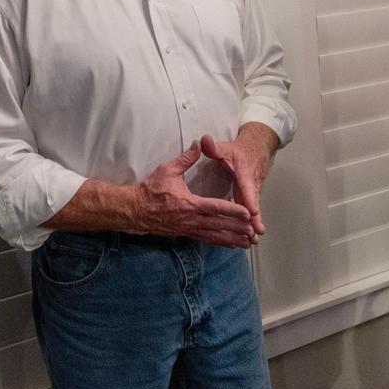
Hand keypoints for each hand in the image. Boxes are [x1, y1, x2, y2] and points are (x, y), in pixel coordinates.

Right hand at [132, 141, 256, 247]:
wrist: (135, 210)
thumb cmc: (150, 190)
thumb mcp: (167, 170)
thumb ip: (185, 158)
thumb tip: (199, 143)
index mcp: (189, 204)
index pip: (215, 208)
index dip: (232, 211)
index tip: (247, 214)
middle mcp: (191, 220)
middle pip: (219, 226)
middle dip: (237, 229)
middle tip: (253, 232)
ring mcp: (188, 229)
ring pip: (214, 236)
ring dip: (231, 240)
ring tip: (247, 243)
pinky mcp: (186, 233)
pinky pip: (206, 240)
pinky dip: (219, 243)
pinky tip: (230, 245)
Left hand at [200, 123, 278, 239]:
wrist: (257, 149)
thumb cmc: (239, 150)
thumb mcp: (225, 147)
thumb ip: (213, 147)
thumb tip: (203, 140)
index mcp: (244, 172)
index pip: (247, 186)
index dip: (250, 199)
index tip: (252, 211)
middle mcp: (251, 183)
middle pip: (254, 202)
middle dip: (255, 218)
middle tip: (256, 233)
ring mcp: (253, 191)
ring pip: (254, 209)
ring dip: (255, 224)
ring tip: (254, 240)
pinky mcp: (252, 196)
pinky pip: (252, 211)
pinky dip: (253, 223)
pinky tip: (251, 237)